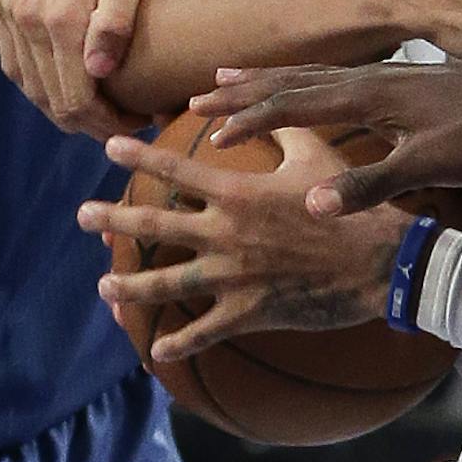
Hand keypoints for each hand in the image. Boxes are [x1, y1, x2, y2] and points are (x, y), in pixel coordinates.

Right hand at [0, 0, 175, 137]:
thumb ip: (118, 18)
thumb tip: (98, 71)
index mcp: (58, 12)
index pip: (75, 96)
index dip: (108, 122)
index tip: (143, 122)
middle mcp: (22, 10)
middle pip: (49, 95)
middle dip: (88, 120)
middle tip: (129, 123)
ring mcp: (6, 2)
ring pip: (26, 80)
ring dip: (60, 104)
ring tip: (102, 111)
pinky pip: (12, 55)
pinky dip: (37, 78)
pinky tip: (67, 84)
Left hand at [81, 128, 412, 360]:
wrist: (378, 261)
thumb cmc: (348, 204)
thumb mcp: (316, 156)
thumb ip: (281, 130)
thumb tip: (258, 110)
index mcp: (238, 193)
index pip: (177, 168)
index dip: (140, 155)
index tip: (109, 145)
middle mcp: (225, 234)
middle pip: (155, 225)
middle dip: (113, 218)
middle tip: (82, 214)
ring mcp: (233, 276)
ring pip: (166, 283)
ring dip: (129, 285)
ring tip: (103, 284)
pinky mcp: (249, 312)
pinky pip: (203, 332)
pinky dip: (178, 343)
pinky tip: (155, 350)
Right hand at [189, 58, 461, 217]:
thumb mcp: (431, 165)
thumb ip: (372, 184)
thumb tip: (313, 204)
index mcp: (370, 95)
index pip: (294, 105)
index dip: (250, 120)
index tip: (210, 134)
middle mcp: (372, 78)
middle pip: (295, 81)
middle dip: (245, 91)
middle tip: (197, 96)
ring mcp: (388, 77)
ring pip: (314, 75)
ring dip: (270, 80)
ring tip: (232, 78)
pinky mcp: (404, 82)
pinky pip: (338, 78)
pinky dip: (308, 81)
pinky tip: (308, 89)